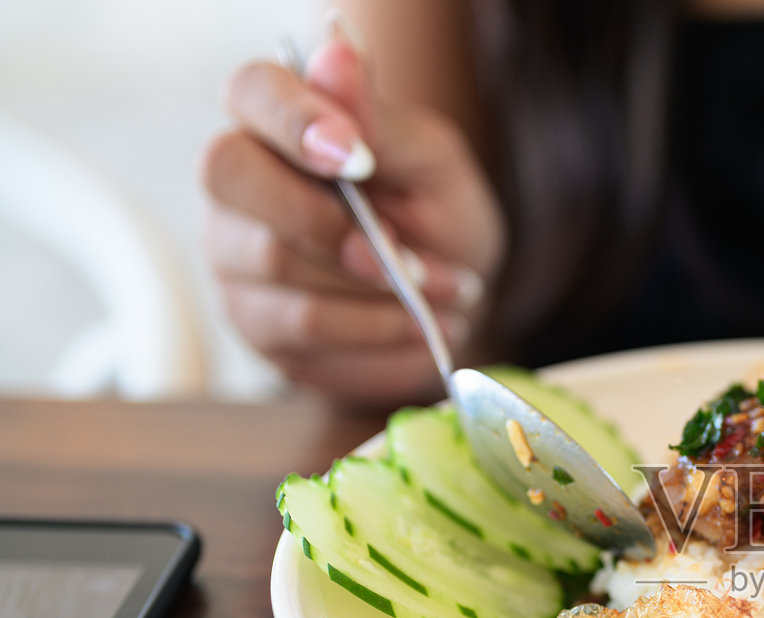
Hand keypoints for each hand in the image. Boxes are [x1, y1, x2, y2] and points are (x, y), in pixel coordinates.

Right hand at [201, 22, 504, 407]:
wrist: (450, 302)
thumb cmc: (435, 215)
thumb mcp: (429, 162)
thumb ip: (380, 119)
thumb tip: (337, 51)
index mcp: (277, 121)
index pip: (250, 91)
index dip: (295, 119)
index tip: (359, 158)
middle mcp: (237, 184)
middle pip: (230, 177)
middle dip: (331, 225)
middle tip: (409, 260)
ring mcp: (234, 257)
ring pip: (275, 268)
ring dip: (376, 294)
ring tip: (446, 296)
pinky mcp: (256, 326)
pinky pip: (304, 337)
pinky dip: (378, 337)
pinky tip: (422, 330)